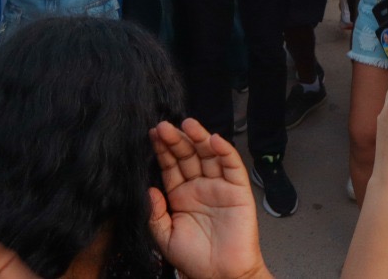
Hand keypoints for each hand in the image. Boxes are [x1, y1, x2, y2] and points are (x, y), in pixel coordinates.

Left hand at [147, 118, 268, 278]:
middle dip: (176, 140)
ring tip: (187, 124)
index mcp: (181, 195)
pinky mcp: (238, 190)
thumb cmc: (195, 260)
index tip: (153, 134)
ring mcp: (218, 186)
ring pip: (208, 155)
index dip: (162, 150)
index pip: (170, 166)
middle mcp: (199, 187)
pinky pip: (231, 166)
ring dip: (199, 138)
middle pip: (187, 155)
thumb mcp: (165, 238)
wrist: (222, 276)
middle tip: (165, 126)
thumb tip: (149, 190)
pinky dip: (224, 151)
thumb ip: (155, 214)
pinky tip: (214, 140)